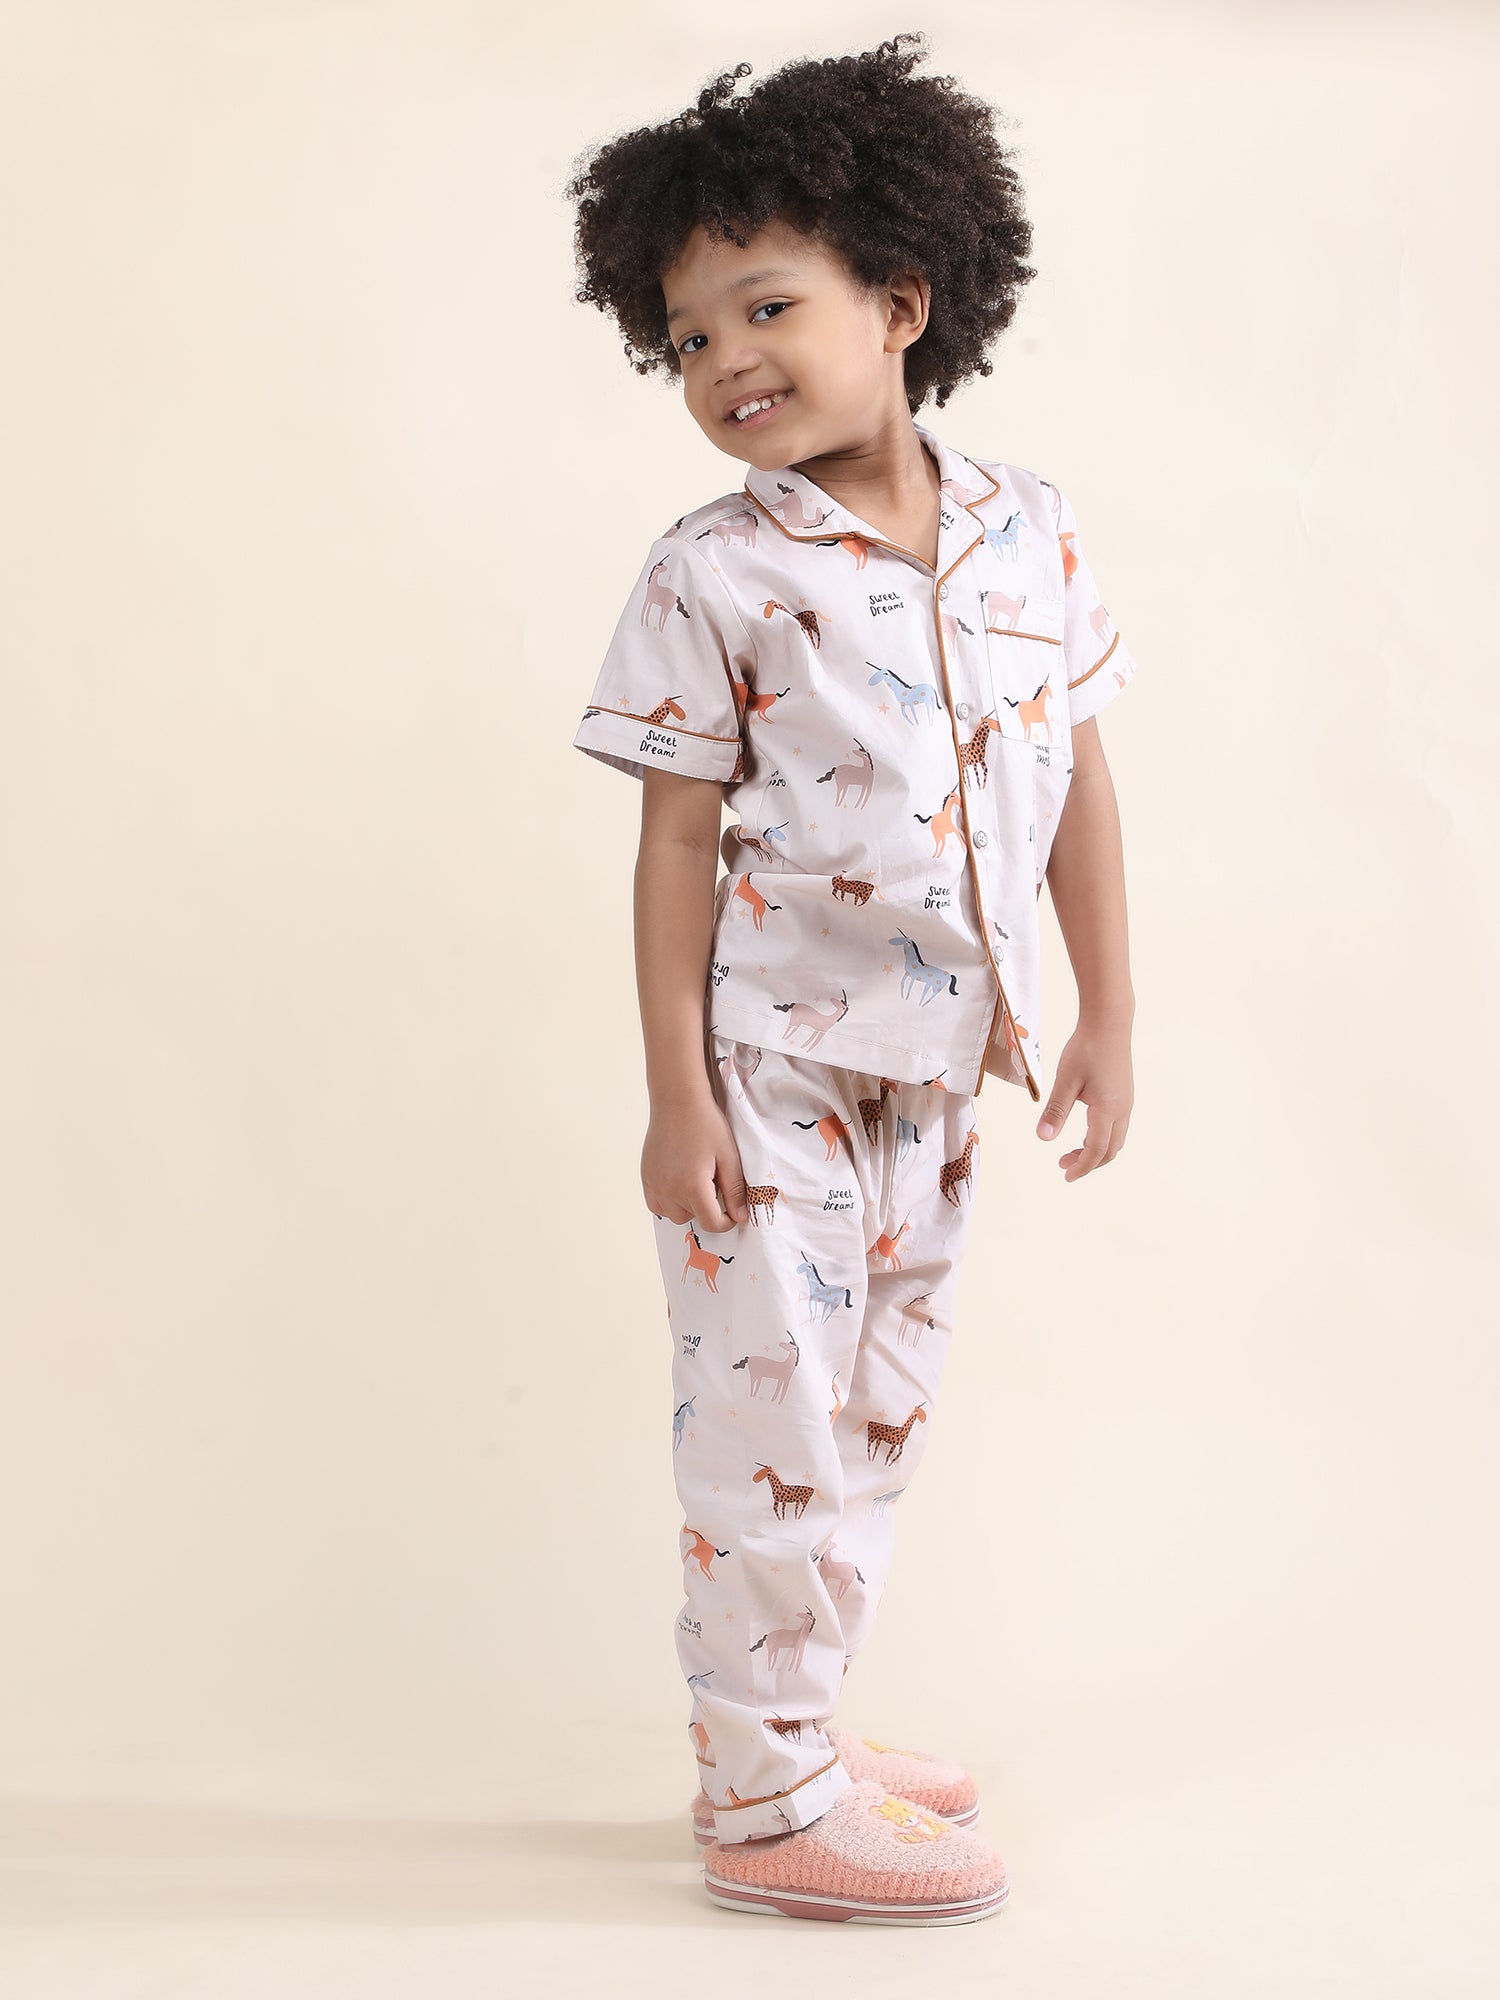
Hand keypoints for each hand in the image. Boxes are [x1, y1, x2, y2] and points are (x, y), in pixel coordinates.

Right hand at [643, 1091, 749, 1230]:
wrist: (678, 1101)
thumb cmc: (705, 1124)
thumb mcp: (729, 1157)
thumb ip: (734, 1190)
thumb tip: (740, 1216)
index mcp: (693, 1186)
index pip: (712, 1223)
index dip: (727, 1222)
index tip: (733, 1210)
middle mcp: (670, 1189)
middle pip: (693, 1219)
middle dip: (707, 1210)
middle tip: (714, 1184)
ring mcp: (655, 1184)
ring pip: (673, 1215)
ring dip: (687, 1207)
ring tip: (696, 1183)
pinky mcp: (646, 1177)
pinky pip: (656, 1205)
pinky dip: (669, 1202)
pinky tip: (679, 1184)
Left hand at [1035, 1018, 1133, 1180]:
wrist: (1109, 1023)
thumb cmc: (1086, 1049)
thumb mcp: (1066, 1080)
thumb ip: (1055, 1110)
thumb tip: (1043, 1138)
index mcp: (1107, 1110)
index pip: (1095, 1150)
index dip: (1081, 1167)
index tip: (1065, 1176)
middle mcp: (1122, 1110)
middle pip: (1110, 1150)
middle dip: (1088, 1163)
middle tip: (1063, 1165)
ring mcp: (1126, 1102)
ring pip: (1116, 1140)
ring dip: (1096, 1151)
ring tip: (1072, 1151)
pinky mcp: (1124, 1094)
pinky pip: (1117, 1127)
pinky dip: (1102, 1138)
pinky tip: (1086, 1131)